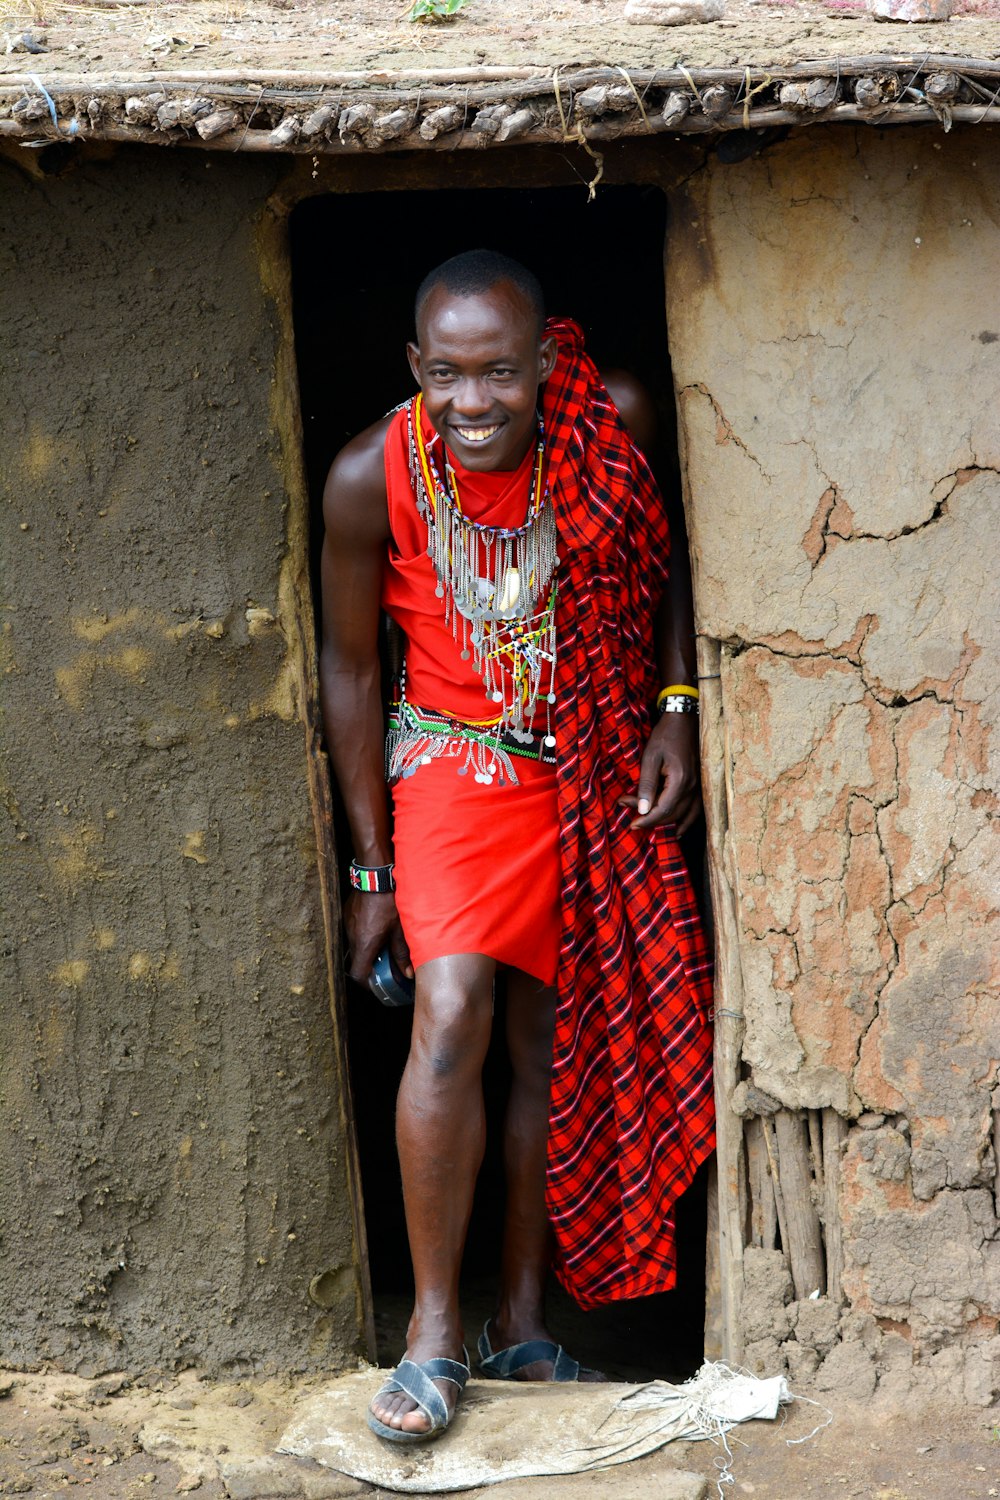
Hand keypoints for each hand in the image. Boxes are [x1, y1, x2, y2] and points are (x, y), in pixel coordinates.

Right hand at [344, 890, 412, 987]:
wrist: (376, 874)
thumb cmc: (390, 901)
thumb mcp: (400, 929)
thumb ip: (402, 953)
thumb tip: (407, 973)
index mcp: (365, 944)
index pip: (358, 975)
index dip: (368, 984)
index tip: (379, 985)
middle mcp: (352, 937)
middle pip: (356, 961)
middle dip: (370, 967)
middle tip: (386, 967)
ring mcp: (348, 925)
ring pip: (355, 946)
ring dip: (368, 950)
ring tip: (384, 945)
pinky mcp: (348, 914)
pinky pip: (354, 932)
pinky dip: (364, 936)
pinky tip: (378, 928)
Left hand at [619, 712, 701, 835]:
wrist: (685, 720)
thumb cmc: (666, 736)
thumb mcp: (650, 757)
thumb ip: (647, 784)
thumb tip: (643, 809)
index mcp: (680, 781)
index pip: (663, 810)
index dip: (647, 820)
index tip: (633, 824)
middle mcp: (693, 787)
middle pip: (673, 815)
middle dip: (651, 819)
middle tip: (631, 815)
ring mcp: (699, 786)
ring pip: (686, 815)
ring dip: (668, 824)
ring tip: (651, 828)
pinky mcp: (700, 784)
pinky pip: (697, 810)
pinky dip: (687, 821)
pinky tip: (679, 829)